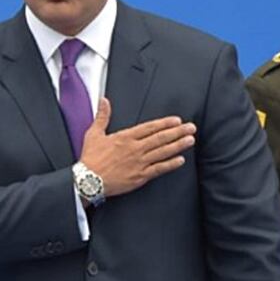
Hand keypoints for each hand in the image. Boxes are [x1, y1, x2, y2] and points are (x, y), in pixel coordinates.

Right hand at [80, 98, 195, 197]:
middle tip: (191, 127)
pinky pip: (159, 169)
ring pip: (163, 152)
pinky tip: (181, 160)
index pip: (150, 127)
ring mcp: (139, 163)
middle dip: (178, 132)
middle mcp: (135, 148)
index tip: (176, 120)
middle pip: (161, 138)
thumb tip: (104, 100)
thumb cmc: (90, 158)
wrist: (88, 180)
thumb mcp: (94, 134)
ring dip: (178, 145)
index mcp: (125, 137)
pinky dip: (170, 164)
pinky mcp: (140, 176)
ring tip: (190, 140)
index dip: (165, 123)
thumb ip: (102, 116)